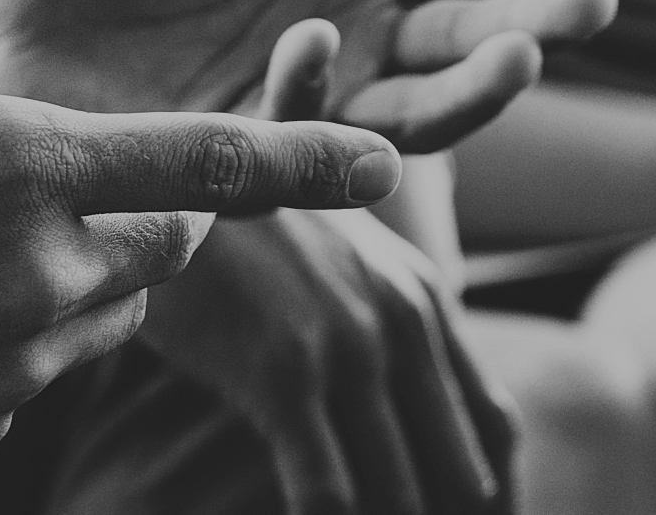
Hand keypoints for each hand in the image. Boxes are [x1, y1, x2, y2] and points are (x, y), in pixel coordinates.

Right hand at [0, 0, 402, 511]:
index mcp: (15, 170)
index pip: (206, 162)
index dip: (304, 156)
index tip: (385, 164)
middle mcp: (33, 278)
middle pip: (163, 241)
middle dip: (143, 205)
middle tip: (41, 169)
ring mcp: (3, 369)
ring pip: (106, 308)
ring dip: (78, 268)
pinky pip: (37, 371)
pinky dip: (15, 333)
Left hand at [0, 0, 655, 151]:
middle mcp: (345, 38)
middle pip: (477, 40)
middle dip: (548, 18)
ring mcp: (298, 104)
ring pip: (422, 111)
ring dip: (481, 84)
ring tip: (525, 43)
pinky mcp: (242, 156)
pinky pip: (313, 144)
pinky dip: (331, 110)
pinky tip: (318, 51)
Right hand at [138, 20, 513, 514]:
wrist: (160, 172)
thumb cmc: (234, 224)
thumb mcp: (332, 256)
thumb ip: (382, 317)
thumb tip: (409, 400)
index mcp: (423, 297)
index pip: (495, 430)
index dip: (492, 500)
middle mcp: (403, 319)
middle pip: (465, 475)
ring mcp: (348, 344)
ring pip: (400, 494)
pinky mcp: (283, 370)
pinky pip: (327, 493)